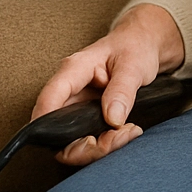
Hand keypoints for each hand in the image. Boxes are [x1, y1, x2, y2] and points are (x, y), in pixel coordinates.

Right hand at [31, 3, 185, 166]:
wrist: (142, 44)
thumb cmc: (134, 47)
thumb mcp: (133, 65)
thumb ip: (122, 91)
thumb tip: (112, 120)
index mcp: (73, 70)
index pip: (49, 100)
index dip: (51, 126)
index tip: (83, 142)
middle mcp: (69, 90)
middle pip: (57, 130)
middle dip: (86, 146)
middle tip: (117, 138)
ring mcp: (76, 105)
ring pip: (71, 140)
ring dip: (99, 147)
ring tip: (128, 133)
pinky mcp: (85, 116)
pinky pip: (86, 138)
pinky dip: (105, 143)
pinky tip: (125, 133)